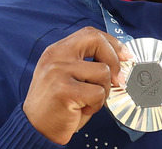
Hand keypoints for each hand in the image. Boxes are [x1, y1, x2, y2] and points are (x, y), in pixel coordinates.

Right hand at [23, 26, 132, 144]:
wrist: (36, 128)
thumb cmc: (56, 104)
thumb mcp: (67, 75)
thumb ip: (86, 63)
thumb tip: (119, 60)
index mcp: (57, 50)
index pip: (90, 33)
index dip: (112, 43)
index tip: (125, 55)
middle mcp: (56, 56)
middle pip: (96, 41)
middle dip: (114, 59)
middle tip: (118, 78)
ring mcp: (59, 71)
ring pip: (103, 71)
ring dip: (103, 91)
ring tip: (88, 101)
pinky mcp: (64, 89)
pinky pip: (97, 93)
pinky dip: (96, 105)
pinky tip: (82, 109)